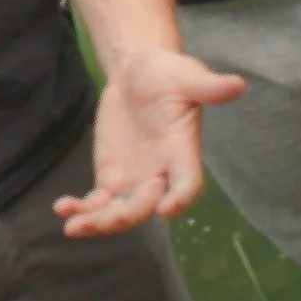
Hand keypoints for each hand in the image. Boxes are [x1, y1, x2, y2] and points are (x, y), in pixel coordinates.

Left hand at [56, 48, 245, 237]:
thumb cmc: (167, 73)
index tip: (165, 209)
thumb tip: (238, 85)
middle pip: (148, 207)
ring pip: (120, 213)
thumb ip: (208, 86)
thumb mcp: (187, 75)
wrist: (137, 73)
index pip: (188, 183)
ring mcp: (135, 181)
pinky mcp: (111, 179)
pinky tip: (61, 208)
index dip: (180, 198)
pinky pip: (97, 203)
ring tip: (73, 226)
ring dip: (98, 223)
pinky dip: (81, 210)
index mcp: (182, 152)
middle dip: (128, 215)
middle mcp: (161, 174)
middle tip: (105, 217)